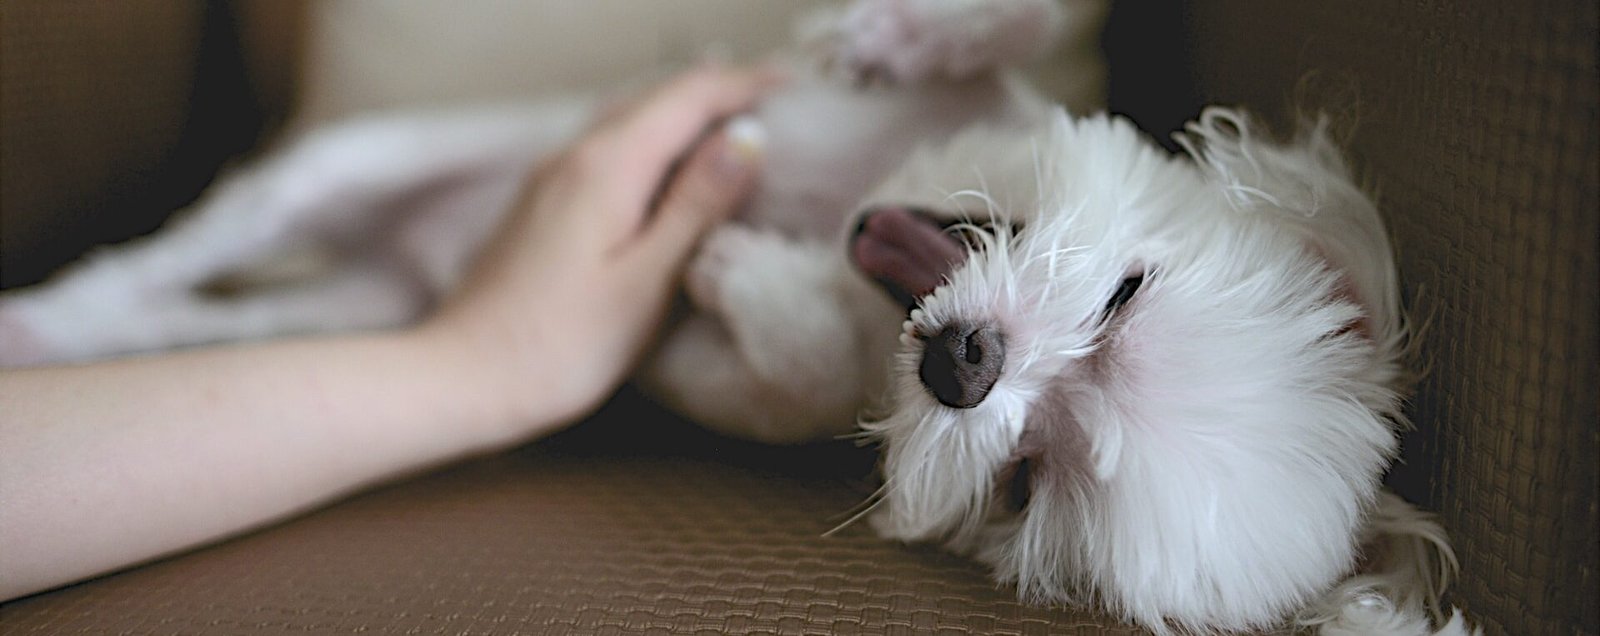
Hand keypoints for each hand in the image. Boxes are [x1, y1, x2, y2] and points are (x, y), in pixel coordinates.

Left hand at [422, 66, 780, 429]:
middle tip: (779, 100)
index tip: (796, 88)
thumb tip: (747, 138)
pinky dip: (654, 140)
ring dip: (685, 112)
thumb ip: (697, 205)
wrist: (462, 378)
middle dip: (720, 91)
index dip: (746, 85)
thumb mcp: (647, 280)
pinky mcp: (542, 203)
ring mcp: (552, 176)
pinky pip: (609, 146)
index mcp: (608, 166)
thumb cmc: (560, 346)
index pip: (688, 96)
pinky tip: (672, 167)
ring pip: (630, 118)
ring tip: (736, 124)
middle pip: (658, 97)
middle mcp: (575, 155)